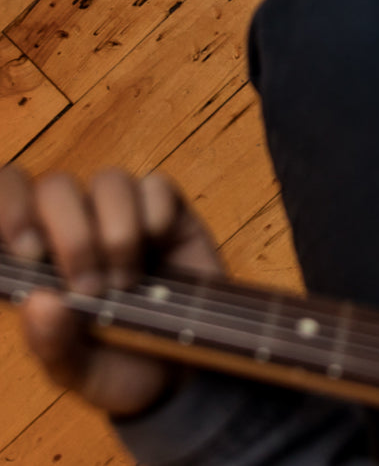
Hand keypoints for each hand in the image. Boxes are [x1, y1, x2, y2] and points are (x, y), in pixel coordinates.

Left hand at [0, 166, 224, 417]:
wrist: (184, 374)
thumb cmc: (120, 368)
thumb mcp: (77, 372)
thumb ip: (51, 343)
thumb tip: (39, 300)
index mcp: (37, 258)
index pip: (7, 196)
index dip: (10, 207)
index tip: (30, 251)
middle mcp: (76, 226)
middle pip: (57, 187)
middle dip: (74, 237)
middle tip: (91, 288)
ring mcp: (122, 213)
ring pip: (108, 181)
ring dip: (118, 232)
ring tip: (128, 281)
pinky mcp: (168, 210)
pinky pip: (156, 186)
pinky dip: (156, 216)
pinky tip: (160, 248)